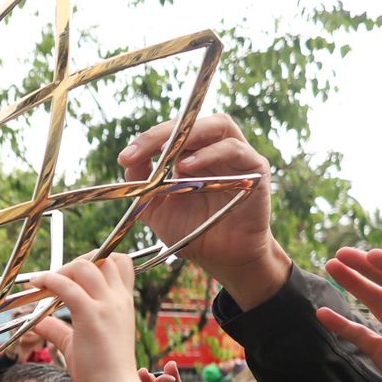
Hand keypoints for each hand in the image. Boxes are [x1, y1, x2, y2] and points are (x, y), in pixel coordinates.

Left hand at [31, 255, 152, 381]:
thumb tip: (40, 322)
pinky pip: (67, 286)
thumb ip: (60, 329)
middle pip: (102, 258)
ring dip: (62, 270)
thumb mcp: (79, 344)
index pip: (120, 262)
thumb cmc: (102, 373)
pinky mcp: (91, 316)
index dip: (97, 259)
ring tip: (45, 283)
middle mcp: (118, 300)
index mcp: (123, 303)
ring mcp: (107, 306)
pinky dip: (49, 280)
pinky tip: (36, 285)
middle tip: (56, 278)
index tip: (75, 274)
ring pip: (84, 266)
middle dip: (76, 261)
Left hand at [118, 114, 288, 307]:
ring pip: (219, 126)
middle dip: (161, 134)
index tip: (125, 158)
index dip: (148, 139)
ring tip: (166, 158)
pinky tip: (189, 167)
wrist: (223, 258)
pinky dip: (212, 153)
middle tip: (137, 153)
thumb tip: (128, 161)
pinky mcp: (256, 169)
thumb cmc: (194, 231)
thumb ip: (143, 185)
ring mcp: (238, 156)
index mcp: (193, 154)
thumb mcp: (158, 210)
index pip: (172, 132)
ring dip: (189, 137)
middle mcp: (215, 149)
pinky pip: (237, 150)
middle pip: (193, 123)